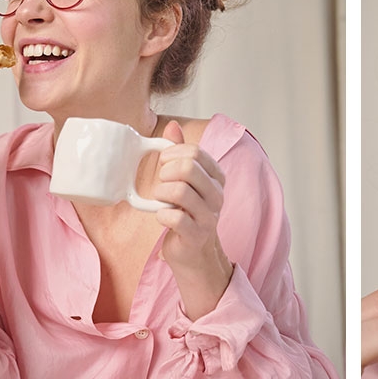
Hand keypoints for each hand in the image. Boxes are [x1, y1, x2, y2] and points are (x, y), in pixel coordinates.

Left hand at [154, 120, 231, 318]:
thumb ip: (180, 153)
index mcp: (216, 177)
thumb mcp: (185, 180)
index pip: (196, 152)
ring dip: (161, 193)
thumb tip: (173, 126)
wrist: (194, 253)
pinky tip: (162, 217)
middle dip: (166, 172)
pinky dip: (161, 215)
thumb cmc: (186, 213)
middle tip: (160, 182)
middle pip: (188, 168)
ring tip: (160, 200)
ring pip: (180, 191)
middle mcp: (217, 195)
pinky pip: (174, 217)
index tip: (162, 162)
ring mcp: (209, 216)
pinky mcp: (197, 235)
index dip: (173, 153)